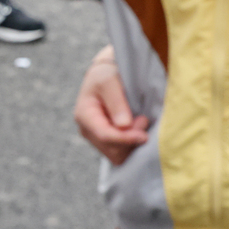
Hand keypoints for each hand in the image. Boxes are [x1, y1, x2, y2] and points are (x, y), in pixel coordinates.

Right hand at [73, 47, 147, 165]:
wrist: (106, 73)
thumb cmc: (107, 73)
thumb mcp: (109, 80)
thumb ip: (116, 102)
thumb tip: (124, 125)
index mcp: (84, 115)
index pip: (105, 136)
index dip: (126, 138)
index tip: (144, 135)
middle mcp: (88, 130)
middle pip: (112, 150)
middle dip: (130, 139)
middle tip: (143, 119)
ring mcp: (97, 138)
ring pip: (118, 155)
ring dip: (132, 142)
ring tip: (140, 120)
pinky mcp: (107, 141)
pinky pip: (122, 153)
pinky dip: (132, 144)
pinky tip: (137, 128)